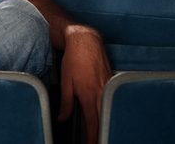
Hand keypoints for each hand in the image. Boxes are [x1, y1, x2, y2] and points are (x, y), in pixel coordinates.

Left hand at [58, 24, 111, 143]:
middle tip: (98, 142)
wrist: (86, 40)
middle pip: (104, 120)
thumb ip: (66, 103)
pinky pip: (112, 100)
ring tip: (104, 134)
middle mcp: (102, 93)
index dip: (93, 137)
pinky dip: (111, 110)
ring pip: (110, 111)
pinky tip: (108, 115)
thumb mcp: (66, 82)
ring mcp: (109, 87)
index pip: (93, 123)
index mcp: (89, 95)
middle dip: (102, 134)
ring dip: (107, 123)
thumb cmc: (74, 60)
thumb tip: (62, 119)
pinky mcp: (112, 82)